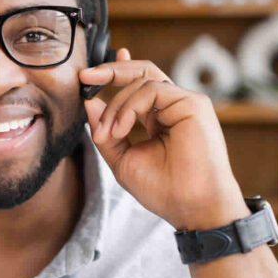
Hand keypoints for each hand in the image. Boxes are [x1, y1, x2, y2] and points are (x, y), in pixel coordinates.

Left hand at [77, 52, 249, 230]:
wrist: (190, 207)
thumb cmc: (163, 189)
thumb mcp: (122, 159)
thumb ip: (106, 131)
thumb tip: (89, 103)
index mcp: (161, 118)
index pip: (140, 84)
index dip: (117, 71)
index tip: (90, 74)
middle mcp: (174, 107)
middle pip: (143, 72)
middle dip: (111, 71)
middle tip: (84, 77)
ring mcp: (185, 103)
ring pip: (142, 82)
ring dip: (116, 106)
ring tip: (108, 134)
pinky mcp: (193, 104)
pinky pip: (152, 90)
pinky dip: (130, 107)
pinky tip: (121, 129)